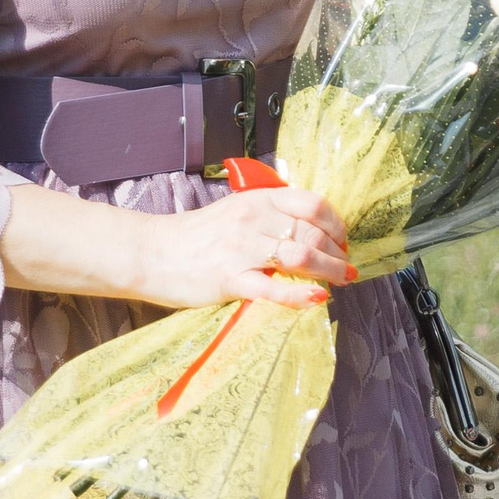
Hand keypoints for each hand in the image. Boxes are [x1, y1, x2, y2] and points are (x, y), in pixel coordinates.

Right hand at [134, 184, 351, 310]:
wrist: (153, 252)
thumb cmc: (197, 236)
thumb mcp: (235, 211)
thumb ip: (268, 215)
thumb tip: (306, 229)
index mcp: (257, 200)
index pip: (312, 204)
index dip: (335, 224)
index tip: (341, 240)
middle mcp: (253, 220)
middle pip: (311, 234)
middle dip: (338, 254)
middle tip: (345, 268)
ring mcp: (242, 249)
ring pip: (300, 256)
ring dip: (329, 271)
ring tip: (340, 282)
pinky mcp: (230, 279)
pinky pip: (272, 288)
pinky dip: (299, 295)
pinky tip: (316, 298)